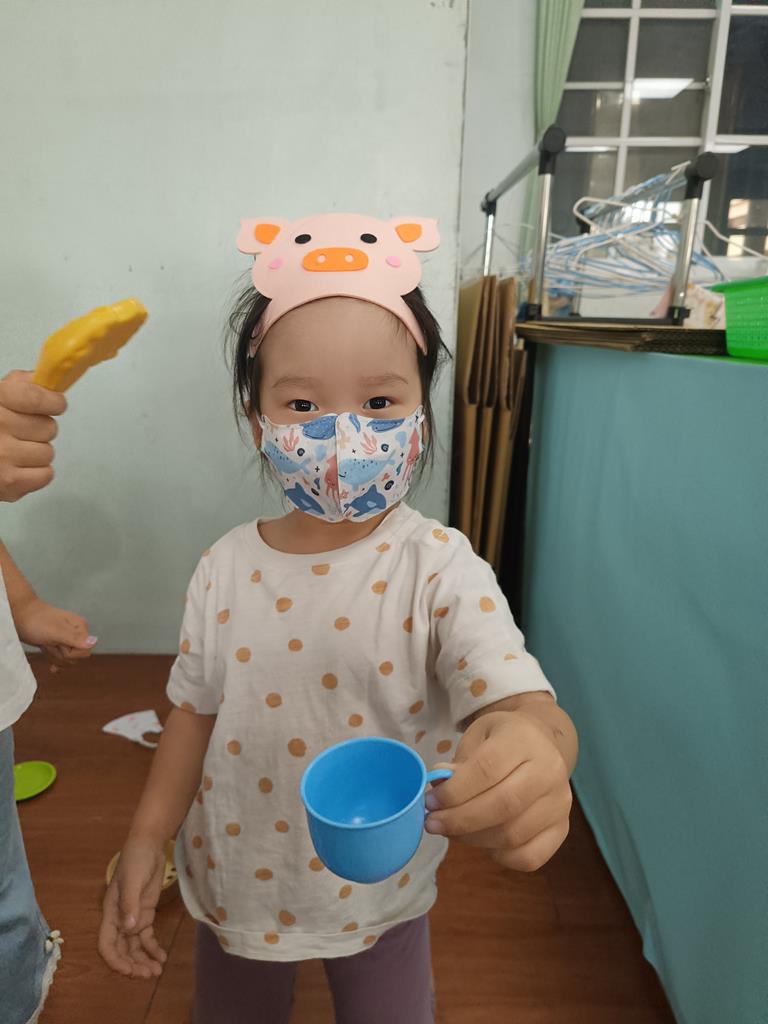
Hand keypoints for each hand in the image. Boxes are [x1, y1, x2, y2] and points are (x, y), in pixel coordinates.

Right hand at [0, 370, 66, 501]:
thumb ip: (21, 385)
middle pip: (49, 428)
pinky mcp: (9, 483)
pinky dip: (35, 473)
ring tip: (15, 452)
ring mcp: (3, 456)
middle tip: (21, 433)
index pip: (35, 398)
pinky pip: (46, 475)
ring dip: (36, 453)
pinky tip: (17, 467)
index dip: (53, 401)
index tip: (56, 403)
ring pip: (48, 452)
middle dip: (40, 430)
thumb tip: (49, 383)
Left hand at [14, 597, 96, 668]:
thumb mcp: (55, 631)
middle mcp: (76, 633)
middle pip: (76, 657)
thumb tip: (94, 642)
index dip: (71, 653)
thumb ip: (74, 638)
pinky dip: (55, 662)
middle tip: (49, 642)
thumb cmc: (36, 621)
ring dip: (54, 656)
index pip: (86, 651)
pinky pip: (61, 658)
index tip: (58, 643)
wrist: (19, 615)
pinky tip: (51, 668)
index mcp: (80, 627)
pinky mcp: (57, 644)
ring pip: (67, 659)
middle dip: (61, 654)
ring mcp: (66, 639)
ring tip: (45, 644)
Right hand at [98, 836, 168, 978]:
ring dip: (143, 960)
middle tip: (149, 975)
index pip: (107, 943)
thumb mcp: (133, 880)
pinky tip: (162, 957)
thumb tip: (128, 930)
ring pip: (135, 946)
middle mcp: (120, 918)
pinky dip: (153, 948)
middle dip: (133, 964)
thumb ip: (130, 904)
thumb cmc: (136, 859)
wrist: (149, 844)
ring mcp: (133, 916)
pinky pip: (147, 936)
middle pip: (122, 949)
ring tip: (157, 971)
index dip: (115, 960)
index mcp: (111, 912)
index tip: (129, 970)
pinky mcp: (146, 912)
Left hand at [424, 710, 572, 871]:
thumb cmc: (502, 740)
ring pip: (513, 834)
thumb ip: (459, 762)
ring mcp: (560, 802)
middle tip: (433, 823)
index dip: (454, 791)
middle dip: (460, 820)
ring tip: (452, 831)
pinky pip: (530, 857)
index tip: (431, 802)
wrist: (542, 744)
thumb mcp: (478, 737)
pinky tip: (485, 843)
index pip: (487, 769)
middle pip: (503, 805)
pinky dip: (501, 857)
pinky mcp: (563, 829)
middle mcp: (549, 770)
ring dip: (474, 840)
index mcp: (523, 739)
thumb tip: (438, 784)